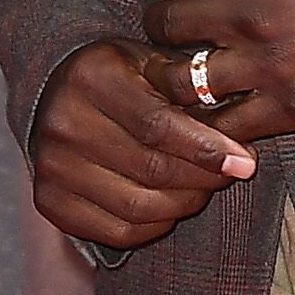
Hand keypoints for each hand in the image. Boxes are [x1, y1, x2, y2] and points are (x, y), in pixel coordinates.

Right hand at [30, 34, 260, 251]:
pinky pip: (117, 232)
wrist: (59, 96)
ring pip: (138, 207)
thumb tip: (240, 129)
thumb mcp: (153, 62)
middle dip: (203, 178)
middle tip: (232, 174)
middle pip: (151, 169)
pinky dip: (155, 226)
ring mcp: (50, 166)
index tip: (245, 162)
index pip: (158, 126)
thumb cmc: (123, 78)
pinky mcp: (48, 201)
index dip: (207, 149)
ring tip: (202, 187)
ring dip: (184, 203)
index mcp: (91, 77)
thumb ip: (190, 88)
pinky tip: (170, 205)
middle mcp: (62, 122)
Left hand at [144, 0, 294, 137]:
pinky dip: (207, 121)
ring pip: (185, 79)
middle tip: (172, 29)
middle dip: (162, 25)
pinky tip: (209, 111)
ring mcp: (267, 66)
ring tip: (183, 70)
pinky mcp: (289, 108)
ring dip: (175, 74)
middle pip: (168, 25)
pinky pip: (226, 124)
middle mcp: (250, 15)